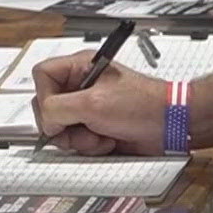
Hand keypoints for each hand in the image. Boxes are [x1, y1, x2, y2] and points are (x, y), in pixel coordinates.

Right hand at [31, 51, 167, 154]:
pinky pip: (77, 140)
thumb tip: (46, 122)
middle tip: (81, 126)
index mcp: (80, 67)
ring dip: (79, 138)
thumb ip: (58, 109)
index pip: (42, 75)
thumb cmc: (143, 105)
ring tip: (100, 135)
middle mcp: (81, 86)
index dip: (44, 96)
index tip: (56, 111)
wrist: (170, 126)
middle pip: (48, 106)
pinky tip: (108, 141)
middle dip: (64, 124)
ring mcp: (88, 108)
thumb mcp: (93, 104)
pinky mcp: (95, 127)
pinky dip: (90, 146)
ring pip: (61, 128)